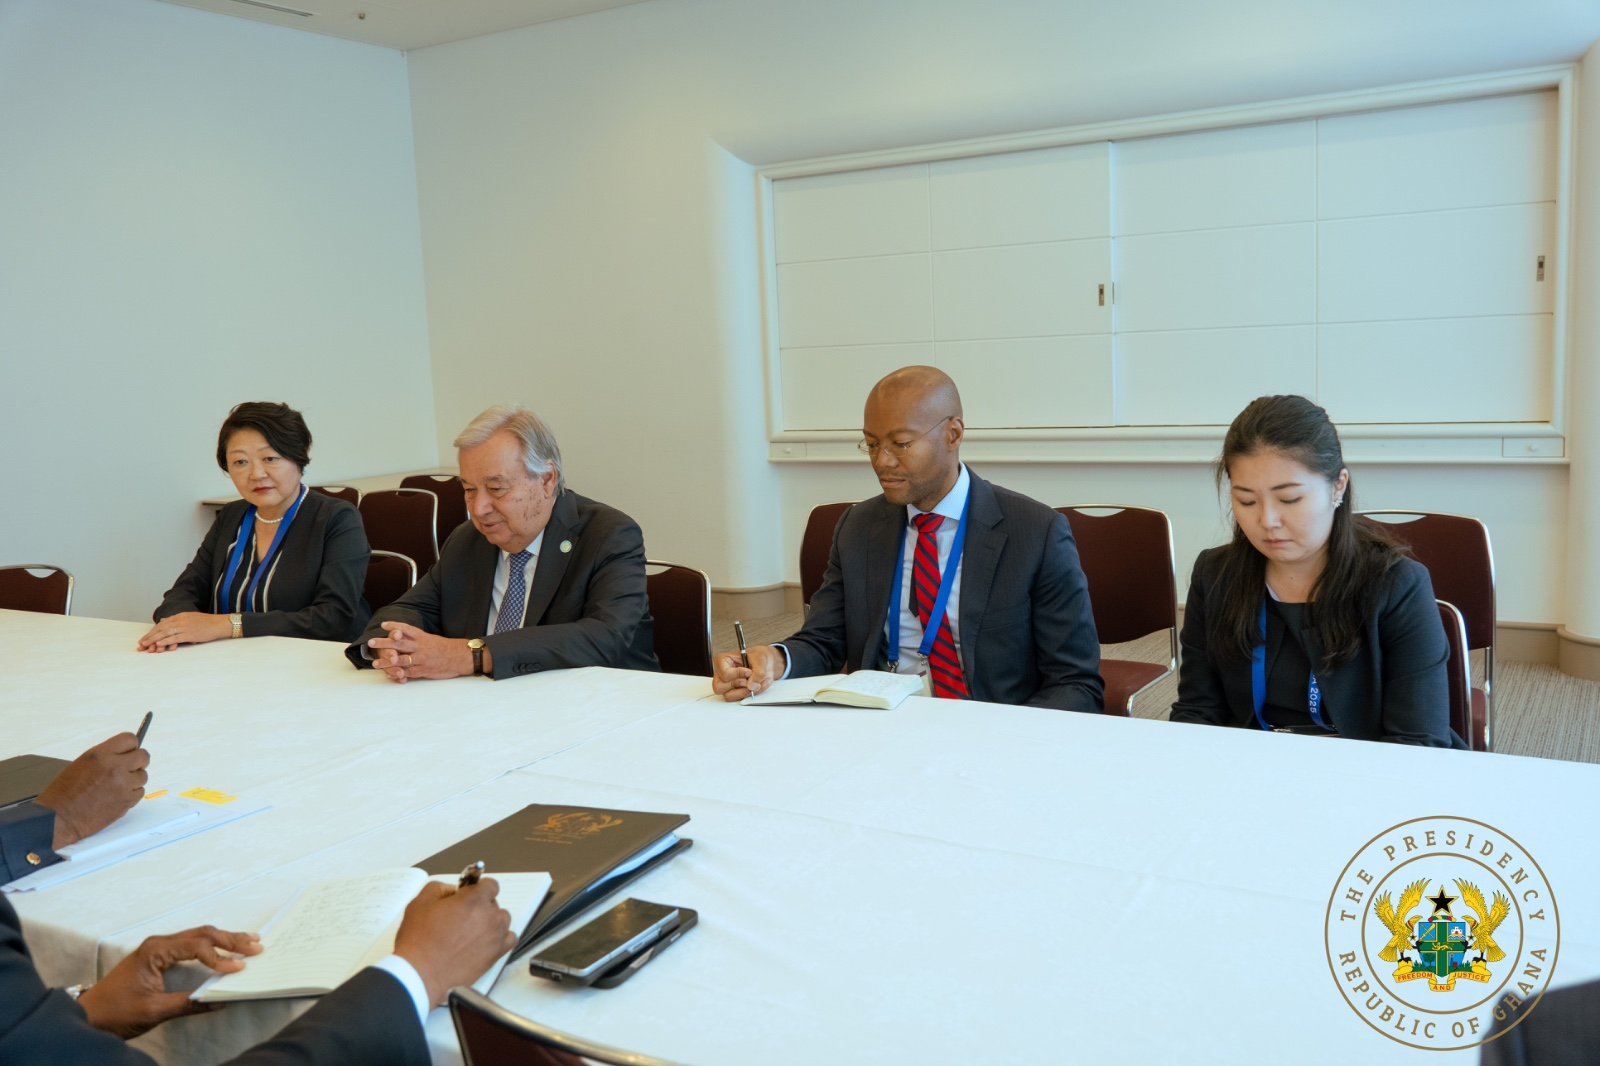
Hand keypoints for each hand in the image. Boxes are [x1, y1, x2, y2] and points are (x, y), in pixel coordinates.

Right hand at [35, 734, 148, 848]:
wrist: (58, 818)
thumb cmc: (64, 793)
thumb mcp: (82, 764)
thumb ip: (106, 756)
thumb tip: (125, 754)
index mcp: (101, 755)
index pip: (130, 739)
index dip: (131, 745)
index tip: (129, 751)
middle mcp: (115, 768)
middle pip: (143, 756)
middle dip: (137, 761)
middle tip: (129, 767)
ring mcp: (123, 786)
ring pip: (143, 776)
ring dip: (134, 779)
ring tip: (116, 785)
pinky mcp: (126, 802)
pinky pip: (139, 792)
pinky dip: (131, 794)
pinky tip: (117, 796)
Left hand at [78, 926, 260, 1038]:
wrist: (88, 1016)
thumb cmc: (115, 1012)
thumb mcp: (154, 1011)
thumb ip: (188, 1004)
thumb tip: (219, 1000)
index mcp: (155, 951)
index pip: (197, 947)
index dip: (220, 958)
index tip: (239, 969)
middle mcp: (158, 943)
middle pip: (201, 934)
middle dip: (230, 940)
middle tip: (256, 945)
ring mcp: (158, 948)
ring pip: (198, 936)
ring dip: (224, 939)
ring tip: (249, 941)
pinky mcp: (159, 956)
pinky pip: (191, 944)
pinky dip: (211, 945)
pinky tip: (225, 948)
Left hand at [136, 613, 231, 651]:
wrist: (219, 623)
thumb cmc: (207, 623)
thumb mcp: (190, 618)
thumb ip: (177, 620)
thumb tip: (164, 621)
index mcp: (180, 616)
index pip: (162, 624)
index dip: (152, 631)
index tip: (144, 638)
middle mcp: (180, 620)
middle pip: (161, 628)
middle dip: (149, 636)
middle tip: (141, 643)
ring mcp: (185, 627)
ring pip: (165, 633)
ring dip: (154, 639)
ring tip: (146, 645)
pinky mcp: (189, 633)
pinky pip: (175, 637)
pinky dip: (166, 641)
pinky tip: (159, 644)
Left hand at [367, 622, 474, 682]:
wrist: (460, 657)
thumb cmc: (445, 648)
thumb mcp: (431, 639)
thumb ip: (416, 639)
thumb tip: (401, 635)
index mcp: (423, 637)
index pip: (406, 629)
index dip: (394, 626)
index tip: (383, 625)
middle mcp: (421, 646)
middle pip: (399, 644)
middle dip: (384, 643)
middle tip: (371, 642)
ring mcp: (422, 659)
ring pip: (401, 660)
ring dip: (387, 662)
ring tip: (375, 663)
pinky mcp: (424, 670)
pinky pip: (408, 673)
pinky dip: (398, 674)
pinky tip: (389, 675)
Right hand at [393, 879, 514, 1006]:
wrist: (420, 974)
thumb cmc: (419, 941)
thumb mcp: (420, 903)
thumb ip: (439, 888)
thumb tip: (452, 890)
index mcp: (474, 899)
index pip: (490, 884)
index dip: (478, 888)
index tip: (469, 894)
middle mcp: (490, 915)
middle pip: (494, 903)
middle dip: (480, 906)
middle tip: (461, 916)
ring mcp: (495, 936)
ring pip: (502, 920)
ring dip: (490, 921)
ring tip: (470, 931)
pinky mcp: (496, 954)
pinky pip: (509, 939)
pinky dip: (500, 938)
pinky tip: (486, 941)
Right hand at [712, 645, 785, 700]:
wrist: (765, 663)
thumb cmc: (758, 656)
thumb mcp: (760, 658)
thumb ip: (758, 672)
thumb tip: (751, 686)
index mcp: (722, 661)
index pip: (724, 673)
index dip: (738, 674)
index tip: (749, 672)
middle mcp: (721, 674)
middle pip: (720, 687)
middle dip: (738, 685)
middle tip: (749, 680)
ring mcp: (726, 685)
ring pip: (728, 696)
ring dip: (744, 692)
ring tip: (755, 684)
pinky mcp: (734, 692)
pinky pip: (738, 699)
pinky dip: (749, 694)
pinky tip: (757, 686)